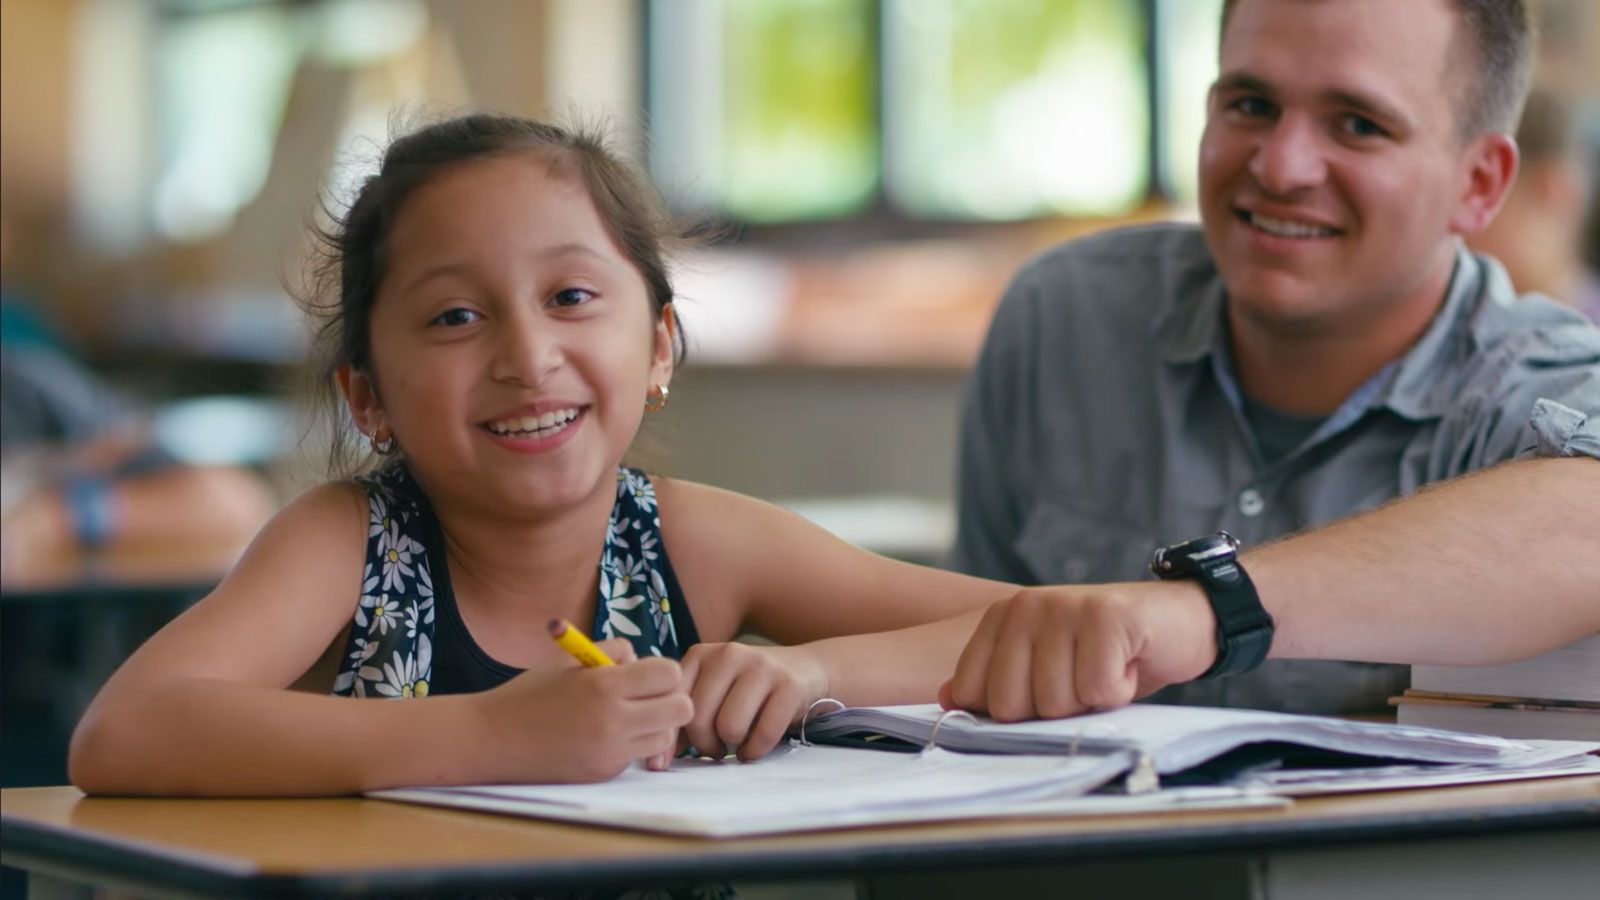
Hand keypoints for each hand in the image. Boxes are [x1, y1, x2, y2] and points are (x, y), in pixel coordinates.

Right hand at [475, 638, 691, 782]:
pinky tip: (602, 737)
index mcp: (604, 685)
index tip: (644, 674)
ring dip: (655, 725)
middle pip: (681, 708)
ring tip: (628, 717)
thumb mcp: (568, 660)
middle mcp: (612, 720)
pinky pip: (636, 755)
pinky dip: (629, 745)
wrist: (491, 740)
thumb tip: (643, 660)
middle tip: (647, 697)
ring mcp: (610, 751)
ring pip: (665, 737)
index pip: (670, 673)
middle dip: (670, 699)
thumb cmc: (529, 694)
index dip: (661, 671)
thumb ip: (611, 652)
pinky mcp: (604, 772)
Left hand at [677, 642, 829, 761]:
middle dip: (705, 745)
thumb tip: (655, 761)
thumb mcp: (711, 694)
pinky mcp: (789, 685)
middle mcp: (728, 654)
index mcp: (700, 655)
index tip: (676, 756)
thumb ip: (680, 721)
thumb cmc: (745, 690)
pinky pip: (764, 733)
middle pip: (699, 718)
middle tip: (715, 748)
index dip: (671, 737)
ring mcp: (760, 666)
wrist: (804, 668)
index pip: (672, 704)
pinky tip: (754, 747)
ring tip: (736, 743)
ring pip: (730, 726)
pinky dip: (756, 750)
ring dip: (733, 747)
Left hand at [939, 581, 1214, 720]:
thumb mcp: (1046, 666)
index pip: (971, 693)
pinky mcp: (1106, 617)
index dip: (1012, 712)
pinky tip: (1128, 664)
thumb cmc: (1109, 653)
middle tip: (1080, 681)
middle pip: (1009, 705)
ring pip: (1055, 702)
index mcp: (1002, 618)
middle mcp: (1026, 606)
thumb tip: (948, 698)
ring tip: (1106, 669)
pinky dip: (1119, 691)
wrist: (1182, 620)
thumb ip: (996, 679)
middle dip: (1052, 711)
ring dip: (1089, 702)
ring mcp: (1065, 608)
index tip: (1044, 692)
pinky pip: (1097, 690)